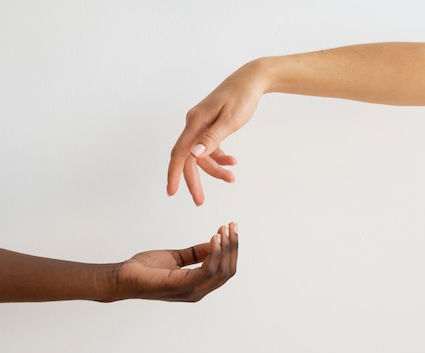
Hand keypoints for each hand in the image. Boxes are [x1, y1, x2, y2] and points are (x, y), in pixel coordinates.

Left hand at [111, 223, 237, 301]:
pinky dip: (214, 253)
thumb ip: (196, 254)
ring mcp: (190, 291)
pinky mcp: (181, 285)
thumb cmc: (145, 270)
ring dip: (227, 248)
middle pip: (228, 271)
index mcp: (197, 286)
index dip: (231, 250)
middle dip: (233, 247)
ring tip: (224, 230)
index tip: (230, 229)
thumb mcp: (176, 257)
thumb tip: (215, 243)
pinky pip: (207, 270)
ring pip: (222, 271)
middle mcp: (198, 292)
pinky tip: (214, 238)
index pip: (225, 270)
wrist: (122, 277)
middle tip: (232, 226)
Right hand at [167, 61, 268, 204]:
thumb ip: (212, 138)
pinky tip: (232, 162)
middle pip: (189, 158)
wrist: (252, 79)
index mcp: (195, 122)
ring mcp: (200, 124)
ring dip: (214, 169)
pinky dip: (219, 157)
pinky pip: (208, 147)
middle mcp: (193, 123)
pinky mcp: (209, 125)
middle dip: (195, 180)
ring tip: (232, 178)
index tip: (171, 192)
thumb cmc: (242, 97)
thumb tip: (194, 154)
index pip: (180, 152)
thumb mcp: (231, 120)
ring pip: (201, 154)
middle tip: (200, 201)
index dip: (174, 174)